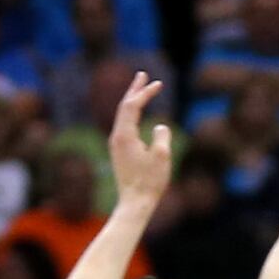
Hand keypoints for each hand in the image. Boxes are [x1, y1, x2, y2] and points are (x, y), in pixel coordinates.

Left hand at [105, 73, 174, 201]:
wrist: (134, 203)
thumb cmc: (149, 182)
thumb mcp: (161, 157)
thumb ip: (162, 136)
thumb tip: (160, 127)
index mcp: (124, 135)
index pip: (133, 105)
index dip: (145, 92)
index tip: (159, 84)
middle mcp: (117, 137)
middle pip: (124, 106)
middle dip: (134, 90)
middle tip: (142, 74)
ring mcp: (117, 145)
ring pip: (123, 116)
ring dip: (133, 100)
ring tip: (141, 90)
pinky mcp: (120, 152)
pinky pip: (125, 126)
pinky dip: (133, 114)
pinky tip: (137, 115)